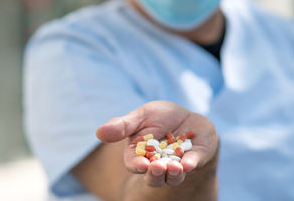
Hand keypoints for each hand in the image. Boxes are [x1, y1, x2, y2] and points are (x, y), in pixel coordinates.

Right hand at [96, 101, 217, 187]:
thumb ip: (122, 126)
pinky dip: (191, 164)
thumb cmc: (159, 118)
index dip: (137, 165)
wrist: (187, 118)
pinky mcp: (195, 159)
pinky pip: (193, 164)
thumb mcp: (140, 116)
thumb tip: (98, 132)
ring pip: (173, 177)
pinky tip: (189, 163)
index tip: (141, 164)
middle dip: (155, 174)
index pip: (135, 164)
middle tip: (157, 167)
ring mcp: (177, 164)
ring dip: (173, 174)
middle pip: (154, 176)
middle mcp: (158, 165)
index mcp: (140, 155)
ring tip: (174, 167)